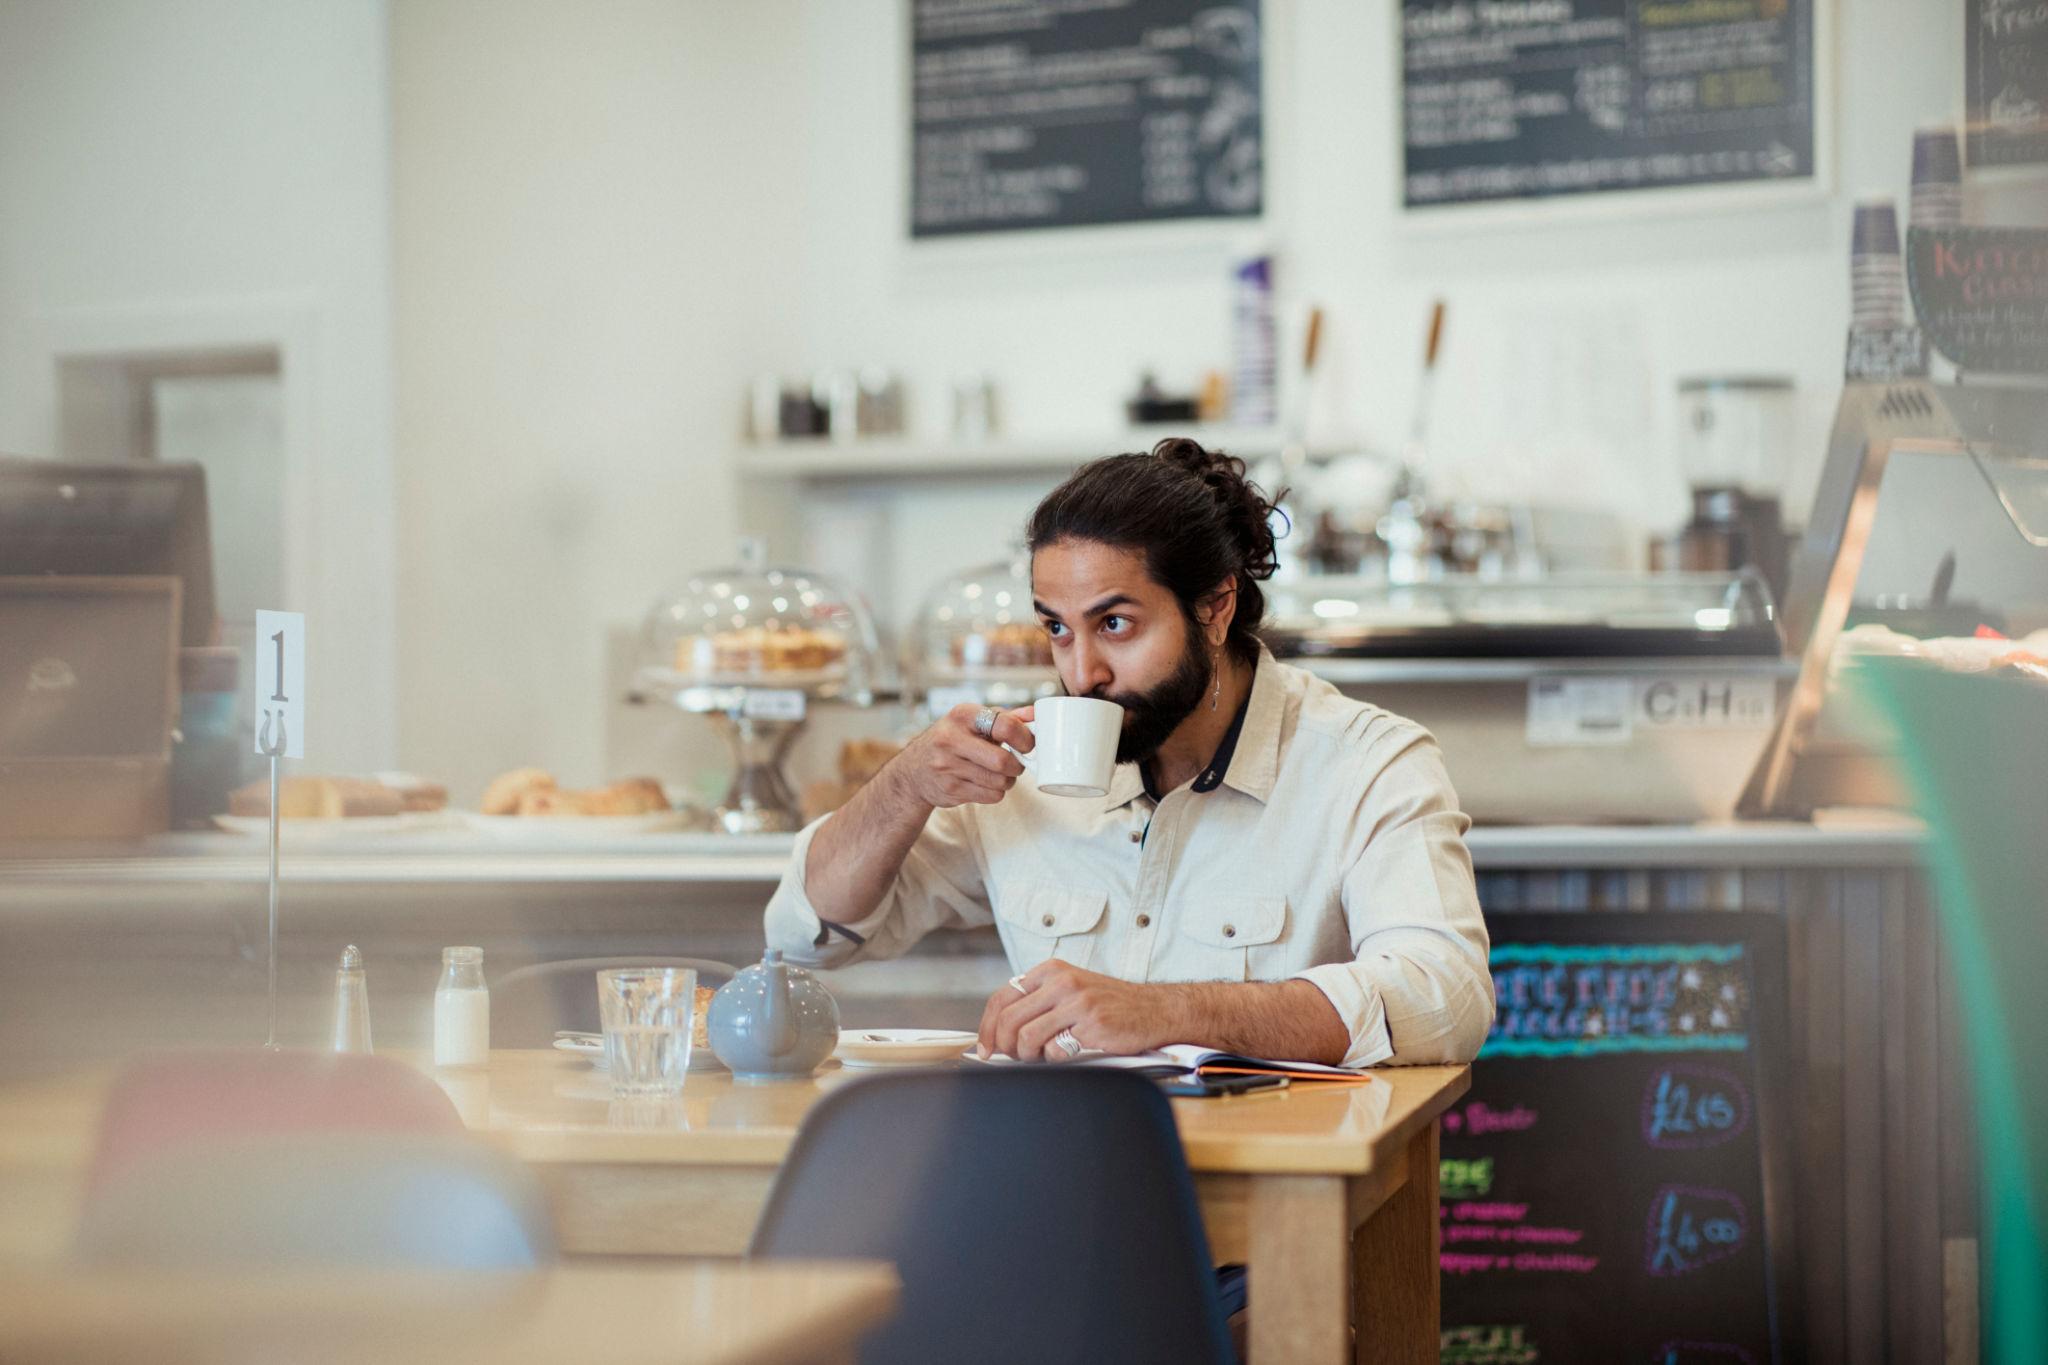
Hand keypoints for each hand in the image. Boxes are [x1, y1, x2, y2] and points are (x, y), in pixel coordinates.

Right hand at [889, 703, 1034, 810]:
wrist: (913, 771)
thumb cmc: (951, 742)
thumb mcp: (973, 722)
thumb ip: (1005, 717)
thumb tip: (1035, 715)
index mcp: (962, 715)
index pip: (1005, 725)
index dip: (1025, 738)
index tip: (1027, 744)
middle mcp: (951, 739)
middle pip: (1003, 760)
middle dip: (1017, 766)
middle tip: (1015, 764)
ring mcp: (948, 766)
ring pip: (1000, 781)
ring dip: (1007, 780)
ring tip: (997, 773)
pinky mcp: (951, 789)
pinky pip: (991, 796)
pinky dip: (995, 792)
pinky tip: (984, 783)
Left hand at [976, 960, 1179, 1061]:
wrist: (1155, 1009)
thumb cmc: (1111, 1004)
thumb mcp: (1071, 988)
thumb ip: (1038, 1002)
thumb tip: (1000, 1030)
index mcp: (1051, 970)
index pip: (1002, 997)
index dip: (987, 1027)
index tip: (985, 1047)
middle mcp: (1062, 982)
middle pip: (1009, 1019)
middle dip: (1003, 1046)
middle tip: (1010, 1058)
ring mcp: (1077, 1003)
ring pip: (1027, 1037)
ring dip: (1027, 1056)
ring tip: (1039, 1058)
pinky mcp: (1092, 1025)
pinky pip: (1056, 1050)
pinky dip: (1054, 1059)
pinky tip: (1066, 1054)